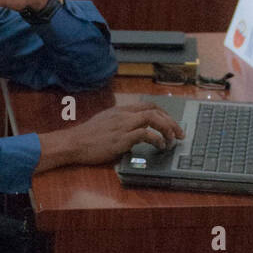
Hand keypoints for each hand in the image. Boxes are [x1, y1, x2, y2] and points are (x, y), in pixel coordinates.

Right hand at [35, 104, 184, 172]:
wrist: (73, 143)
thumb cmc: (86, 137)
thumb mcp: (104, 124)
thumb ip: (119, 124)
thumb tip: (132, 134)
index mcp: (120, 110)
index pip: (148, 105)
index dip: (164, 113)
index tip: (171, 123)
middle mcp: (124, 115)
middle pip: (155, 110)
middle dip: (171, 122)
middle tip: (179, 134)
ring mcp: (123, 125)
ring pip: (153, 119)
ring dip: (167, 129)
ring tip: (172, 140)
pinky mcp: (122, 138)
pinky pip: (145, 134)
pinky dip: (156, 139)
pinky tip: (159, 146)